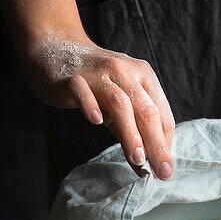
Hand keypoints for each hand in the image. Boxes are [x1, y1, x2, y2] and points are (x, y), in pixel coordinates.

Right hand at [20, 32, 174, 178]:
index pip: (161, 115)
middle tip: (162, 171)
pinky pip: (83, 91)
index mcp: (144, 77)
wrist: (55, 48)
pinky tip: (96, 121)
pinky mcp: (72, 77)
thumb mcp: (118, 105)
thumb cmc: (94, 82)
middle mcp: (126, 72)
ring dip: (131, 132)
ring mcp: (99, 72)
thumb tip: (145, 166)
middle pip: (147, 110)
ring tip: (137, 158)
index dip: (165, 144)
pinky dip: (90, 105)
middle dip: (156, 144)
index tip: (165, 171)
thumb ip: (132, 132)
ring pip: (121, 103)